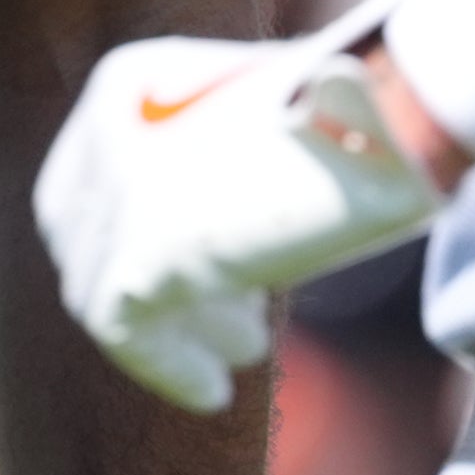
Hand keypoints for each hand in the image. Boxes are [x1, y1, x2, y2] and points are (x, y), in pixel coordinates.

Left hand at [34, 34, 434, 414]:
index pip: (91, 178)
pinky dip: (166, 364)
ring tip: (246, 344)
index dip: (128, 234)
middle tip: (237, 316)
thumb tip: (216, 225)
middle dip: (151, 278)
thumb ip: (225, 154)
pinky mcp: (135, 254)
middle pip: (88, 232)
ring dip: (176, 324)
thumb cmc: (358, 110)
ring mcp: (114, 192)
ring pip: (103, 284)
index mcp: (127, 84)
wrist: (386, 120)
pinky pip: (124, 330)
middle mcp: (104, 129)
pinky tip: (210, 390)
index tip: (198, 282)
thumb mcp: (274, 120)